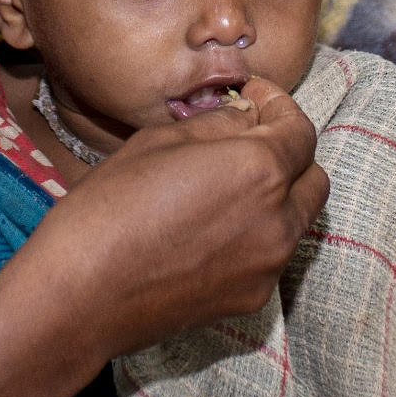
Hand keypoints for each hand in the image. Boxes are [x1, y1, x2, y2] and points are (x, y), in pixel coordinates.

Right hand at [18, 75, 325, 369]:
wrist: (81, 294)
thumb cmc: (110, 207)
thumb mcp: (159, 141)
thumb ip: (215, 125)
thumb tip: (242, 120)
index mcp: (260, 169)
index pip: (300, 130)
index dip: (278, 106)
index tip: (254, 98)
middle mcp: (279, 219)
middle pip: (313, 178)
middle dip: (289, 153)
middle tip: (249, 139)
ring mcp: (269, 265)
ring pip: (297, 220)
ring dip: (278, 196)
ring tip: (228, 186)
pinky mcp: (252, 298)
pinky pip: (271, 255)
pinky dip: (258, 234)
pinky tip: (213, 228)